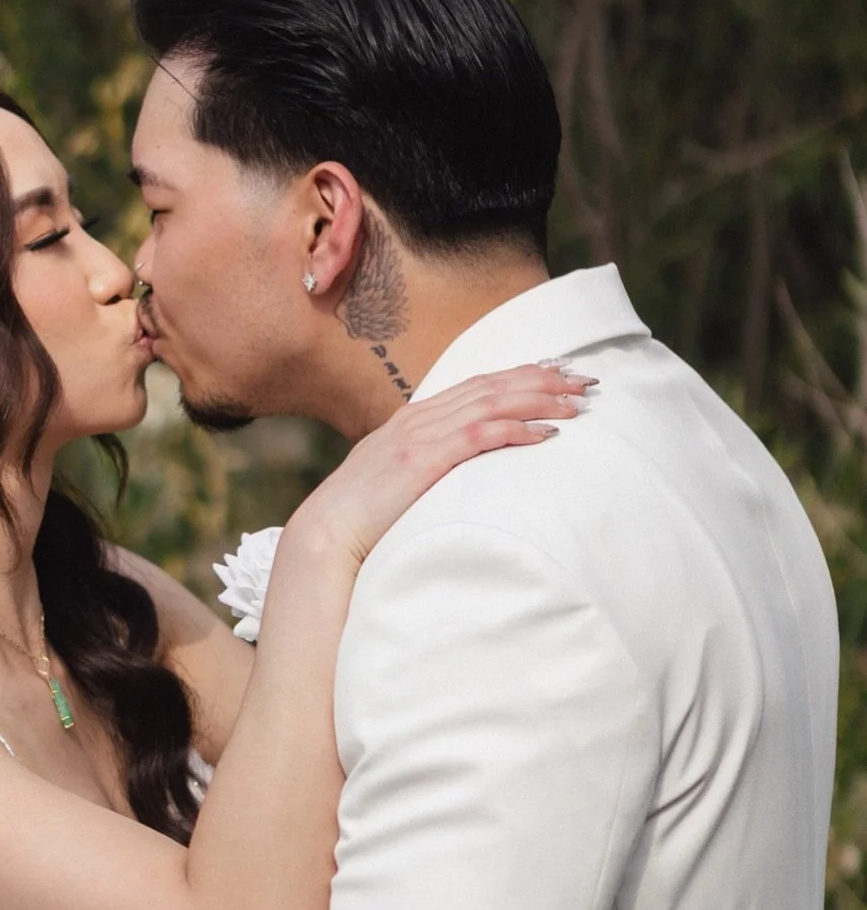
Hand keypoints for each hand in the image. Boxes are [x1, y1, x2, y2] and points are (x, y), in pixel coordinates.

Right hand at [297, 364, 593, 564]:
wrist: (326, 534)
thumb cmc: (359, 517)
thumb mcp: (392, 479)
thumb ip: (423, 464)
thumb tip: (453, 471)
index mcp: (413, 418)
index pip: (477, 385)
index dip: (520, 376)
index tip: (557, 375)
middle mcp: (419, 417)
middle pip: (491, 386)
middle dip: (541, 381)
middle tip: (584, 383)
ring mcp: (420, 436)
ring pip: (491, 403)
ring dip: (538, 401)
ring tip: (576, 404)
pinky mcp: (423, 461)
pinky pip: (479, 436)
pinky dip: (515, 431)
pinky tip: (546, 436)